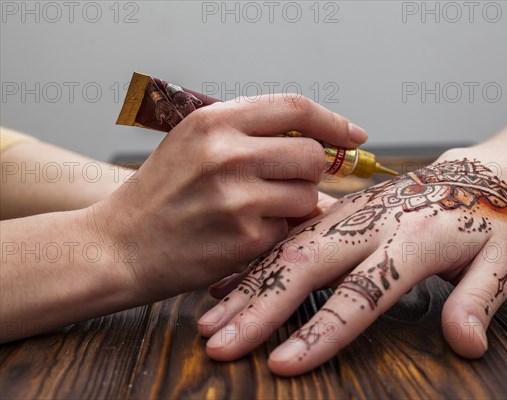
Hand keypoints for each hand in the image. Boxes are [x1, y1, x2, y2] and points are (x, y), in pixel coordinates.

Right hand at [91, 94, 367, 298]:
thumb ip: (251, 136)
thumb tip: (320, 146)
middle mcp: (227, 153)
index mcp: (215, 121)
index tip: (355, 135)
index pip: (295, 108)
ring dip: (294, 205)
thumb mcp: (194, 144)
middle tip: (287, 184)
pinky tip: (244, 233)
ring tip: (256, 210)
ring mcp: (237, 197)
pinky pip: (289, 230)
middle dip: (310, 172)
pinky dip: (277, 233)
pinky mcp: (245, 238)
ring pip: (307, 195)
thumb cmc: (160, 194)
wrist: (118, 246)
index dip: (333, 122)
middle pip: (312, 154)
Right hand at [197, 157, 506, 375]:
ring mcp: (348, 216)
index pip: (361, 293)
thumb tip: (467, 345)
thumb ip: (478, 299)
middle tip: (221, 344)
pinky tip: (226, 284)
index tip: (284, 363)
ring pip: (287, 250)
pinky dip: (255, 262)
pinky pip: (288, 237)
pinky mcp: (336, 214)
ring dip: (247, 287)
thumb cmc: (487, 220)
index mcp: (411, 240)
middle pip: (306, 268)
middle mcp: (369, 225)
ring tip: (210, 321)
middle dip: (260, 309)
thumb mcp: (502, 259)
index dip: (323, 331)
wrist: (473, 175)